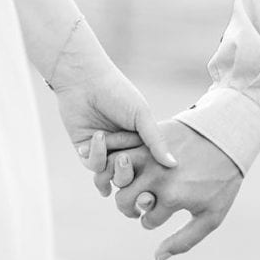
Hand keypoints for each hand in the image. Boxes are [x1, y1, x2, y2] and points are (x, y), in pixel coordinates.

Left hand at [47, 29, 176, 172]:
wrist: (85, 82)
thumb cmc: (118, 94)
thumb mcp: (142, 116)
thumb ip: (156, 141)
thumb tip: (174, 165)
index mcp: (141, 142)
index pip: (149, 166)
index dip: (149, 167)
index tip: (146, 157)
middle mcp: (124, 150)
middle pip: (130, 177)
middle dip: (126, 169)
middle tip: (124, 155)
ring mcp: (105, 152)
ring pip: (111, 175)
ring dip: (110, 160)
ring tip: (105, 137)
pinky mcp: (85, 152)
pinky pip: (94, 166)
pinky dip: (96, 154)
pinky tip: (97, 136)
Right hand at [95, 119, 242, 259]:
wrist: (228, 136)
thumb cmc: (223, 180)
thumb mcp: (211, 215)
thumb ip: (185, 240)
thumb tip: (157, 258)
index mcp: (172, 196)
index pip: (148, 221)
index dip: (153, 221)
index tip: (163, 213)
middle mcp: (156, 176)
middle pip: (123, 201)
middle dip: (130, 207)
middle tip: (141, 204)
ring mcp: (149, 154)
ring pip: (114, 174)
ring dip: (119, 182)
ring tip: (129, 185)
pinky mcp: (145, 137)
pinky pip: (118, 150)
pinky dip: (114, 159)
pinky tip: (124, 167)